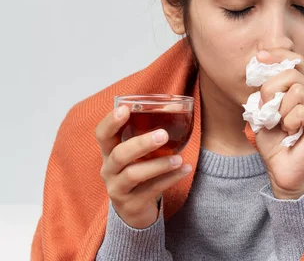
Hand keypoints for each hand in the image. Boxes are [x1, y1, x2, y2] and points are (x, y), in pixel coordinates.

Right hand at [95, 106, 191, 227]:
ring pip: (134, 174)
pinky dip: (170, 179)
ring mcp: (117, 189)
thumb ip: (149, 135)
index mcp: (109, 153)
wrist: (134, 211)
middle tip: (163, 135)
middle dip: (141, 143)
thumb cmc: (139, 173)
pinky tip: (185, 169)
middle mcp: (109, 170)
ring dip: (159, 164)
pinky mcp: (131, 205)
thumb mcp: (139, 155)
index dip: (111, 122)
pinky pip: (151, 190)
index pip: (102, 134)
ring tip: (179, 159)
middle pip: (119, 154)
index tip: (125, 109)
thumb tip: (175, 107)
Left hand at [254, 49, 303, 198]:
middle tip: (266, 109)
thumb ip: (265, 90)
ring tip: (280, 124)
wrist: (281, 172)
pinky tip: (290, 132)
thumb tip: (260, 67)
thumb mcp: (264, 111)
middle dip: (271, 88)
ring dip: (280, 109)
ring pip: (298, 91)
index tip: (259, 57)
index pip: (297, 61)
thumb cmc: (275, 143)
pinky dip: (288, 121)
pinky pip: (301, 111)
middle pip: (293, 73)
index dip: (279, 55)